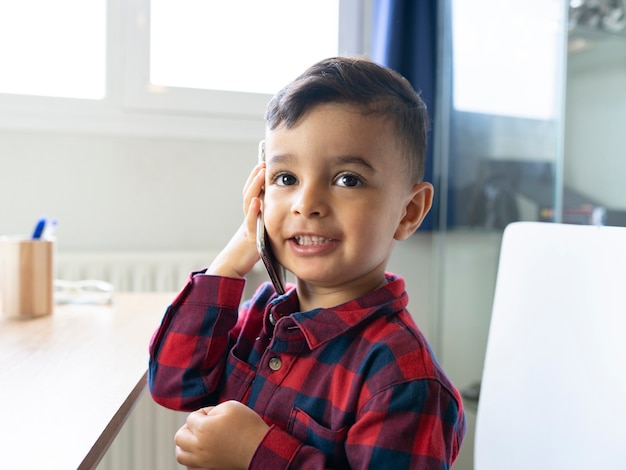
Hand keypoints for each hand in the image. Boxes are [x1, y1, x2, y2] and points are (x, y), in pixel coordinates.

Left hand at [174, 400, 269, 469]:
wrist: (261, 448)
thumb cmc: (248, 426)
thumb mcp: (231, 406)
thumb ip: (212, 409)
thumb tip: (204, 417)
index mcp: (203, 429)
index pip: (190, 418)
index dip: (203, 413)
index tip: (215, 414)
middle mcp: (199, 447)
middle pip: (179, 437)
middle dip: (188, 429)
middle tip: (201, 426)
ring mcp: (203, 462)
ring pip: (180, 455)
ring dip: (185, 446)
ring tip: (196, 440)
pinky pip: (190, 468)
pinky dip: (191, 460)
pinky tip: (201, 453)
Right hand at [207, 163, 265, 277]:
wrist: (236, 264)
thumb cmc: (251, 249)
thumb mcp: (263, 230)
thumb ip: (268, 218)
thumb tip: (276, 205)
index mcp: (252, 214)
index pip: (253, 192)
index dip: (257, 178)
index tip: (264, 163)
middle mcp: (248, 217)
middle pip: (250, 193)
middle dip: (256, 178)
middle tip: (263, 163)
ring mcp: (248, 225)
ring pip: (249, 203)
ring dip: (255, 187)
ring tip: (261, 174)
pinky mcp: (250, 237)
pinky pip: (251, 222)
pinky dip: (254, 211)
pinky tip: (258, 201)